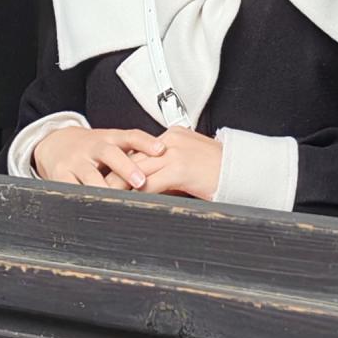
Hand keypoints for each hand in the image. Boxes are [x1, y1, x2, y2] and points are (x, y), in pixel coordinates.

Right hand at [33, 126, 164, 188]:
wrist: (55, 142)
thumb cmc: (92, 148)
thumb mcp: (112, 144)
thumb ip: (135, 154)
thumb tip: (168, 166)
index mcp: (110, 138)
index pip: (131, 136)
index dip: (146, 142)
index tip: (161, 149)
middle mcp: (93, 147)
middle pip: (111, 154)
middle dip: (126, 168)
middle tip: (141, 180)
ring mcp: (76, 161)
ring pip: (91, 176)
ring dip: (105, 189)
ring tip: (118, 201)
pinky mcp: (60, 174)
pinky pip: (71, 189)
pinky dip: (83, 199)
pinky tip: (93, 208)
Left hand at [103, 126, 221, 200]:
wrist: (242, 171)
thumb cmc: (220, 171)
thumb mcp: (192, 163)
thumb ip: (171, 168)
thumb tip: (152, 184)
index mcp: (174, 135)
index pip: (141, 149)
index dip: (124, 164)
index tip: (109, 174)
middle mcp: (172, 140)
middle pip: (134, 157)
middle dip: (114, 172)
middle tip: (95, 184)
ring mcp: (174, 153)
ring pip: (136, 169)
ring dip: (117, 184)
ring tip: (101, 195)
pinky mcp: (179, 168)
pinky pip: (149, 182)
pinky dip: (133, 193)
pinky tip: (124, 202)